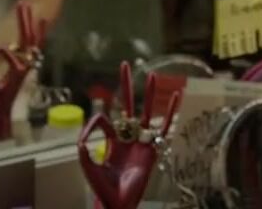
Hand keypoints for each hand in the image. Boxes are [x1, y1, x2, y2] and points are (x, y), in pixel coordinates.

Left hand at [78, 62, 181, 208]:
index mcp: (111, 139)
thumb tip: (87, 128)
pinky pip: (164, 127)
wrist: (118, 202)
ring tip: (152, 75)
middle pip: (128, 106)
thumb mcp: (89, 165)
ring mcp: (141, 141)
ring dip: (148, 94)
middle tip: (125, 66)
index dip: (99, 118)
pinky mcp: (153, 148)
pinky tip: (175, 96)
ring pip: (147, 112)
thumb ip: (85, 147)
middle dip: (126, 87)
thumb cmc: (103, 188)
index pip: (106, 118)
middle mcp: (128, 136)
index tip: (95, 123)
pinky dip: (170, 111)